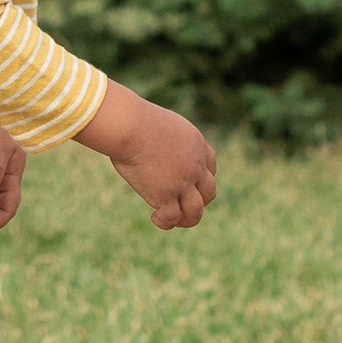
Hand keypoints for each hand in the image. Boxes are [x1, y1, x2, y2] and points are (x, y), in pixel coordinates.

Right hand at [81, 82, 216, 229]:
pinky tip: (154, 216)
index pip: (210, 168)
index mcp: (196, 145)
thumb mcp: (161, 124)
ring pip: (196, 211)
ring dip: (187, 219)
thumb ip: (164, 137)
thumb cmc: (135, 120)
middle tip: (181, 204)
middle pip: (209, 192)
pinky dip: (165, 222)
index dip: (201, 179)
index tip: (188, 184)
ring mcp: (182, 183)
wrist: (130, 126)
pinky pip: (172, 218)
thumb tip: (151, 144)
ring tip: (173, 219)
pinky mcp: (165, 196)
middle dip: (199, 201)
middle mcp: (195, 166)